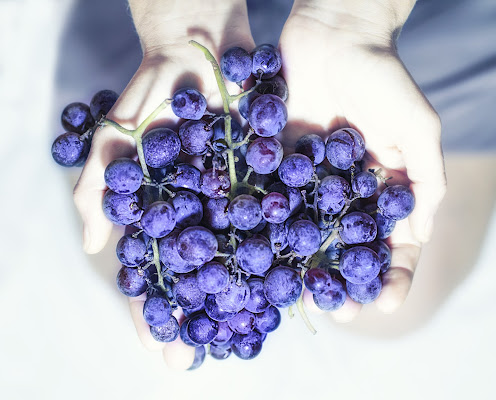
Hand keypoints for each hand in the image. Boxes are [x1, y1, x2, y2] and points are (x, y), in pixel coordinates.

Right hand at [72, 0, 253, 367]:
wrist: (204, 47)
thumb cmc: (155, 92)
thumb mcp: (119, 136)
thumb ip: (100, 185)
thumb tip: (91, 243)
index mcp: (163, 213)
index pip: (153, 271)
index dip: (154, 309)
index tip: (160, 347)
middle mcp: (200, 215)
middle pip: (197, 277)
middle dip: (196, 317)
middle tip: (199, 359)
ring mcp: (235, 202)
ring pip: (238, 259)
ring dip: (240, 298)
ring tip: (247, 334)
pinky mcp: (270, 183)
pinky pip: (277, 223)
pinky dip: (283, 253)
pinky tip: (290, 283)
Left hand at [278, 2, 445, 318]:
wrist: (333, 32)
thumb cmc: (383, 76)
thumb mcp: (417, 127)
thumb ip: (425, 179)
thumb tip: (422, 233)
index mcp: (383, 186)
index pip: (393, 240)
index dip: (393, 273)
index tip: (386, 301)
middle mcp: (346, 189)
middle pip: (347, 245)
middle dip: (345, 279)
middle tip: (339, 311)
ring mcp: (309, 178)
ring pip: (307, 232)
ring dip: (304, 266)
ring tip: (297, 296)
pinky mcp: (276, 162)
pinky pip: (271, 199)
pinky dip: (266, 227)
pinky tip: (260, 253)